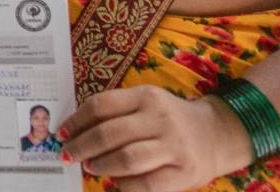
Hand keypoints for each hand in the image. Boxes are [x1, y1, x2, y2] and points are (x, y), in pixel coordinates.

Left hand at [63, 85, 253, 190]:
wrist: (217, 134)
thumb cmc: (170, 120)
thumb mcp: (146, 104)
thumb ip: (117, 113)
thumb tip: (75, 132)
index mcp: (147, 97)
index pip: (101, 105)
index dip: (76, 120)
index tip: (62, 133)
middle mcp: (160, 119)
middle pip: (110, 133)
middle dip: (82, 146)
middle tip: (68, 154)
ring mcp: (174, 146)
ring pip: (127, 159)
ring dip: (101, 165)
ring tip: (89, 166)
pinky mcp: (184, 172)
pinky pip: (146, 183)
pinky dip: (124, 185)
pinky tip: (115, 182)